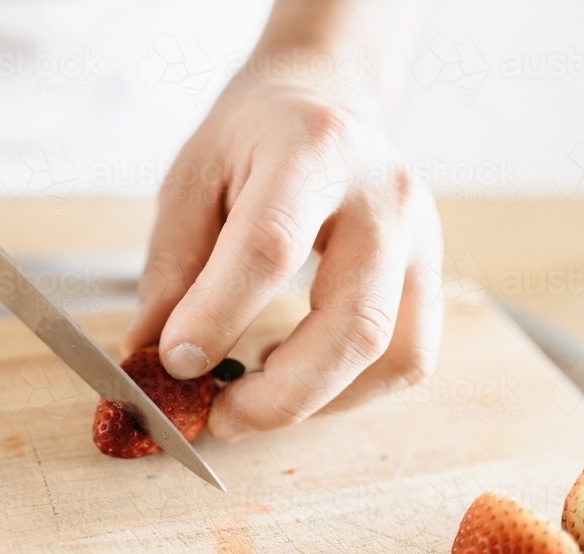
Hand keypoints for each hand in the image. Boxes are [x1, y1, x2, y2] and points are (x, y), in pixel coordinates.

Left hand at [122, 79, 442, 440]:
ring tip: (251, 399)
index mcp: (312, 151)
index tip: (174, 362)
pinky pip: (409, 359)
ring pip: (394, 355)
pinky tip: (294, 380)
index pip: (271, 246)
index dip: (219, 316)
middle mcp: (386, 194)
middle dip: (281, 393)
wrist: (323, 105)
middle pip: (354, 322)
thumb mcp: (190, 181)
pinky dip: (348, 392)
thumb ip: (171, 267)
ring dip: (317, 401)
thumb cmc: (250, 141)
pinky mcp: (431, 273)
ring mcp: (422, 237)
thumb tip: (152, 353)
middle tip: (218, 418)